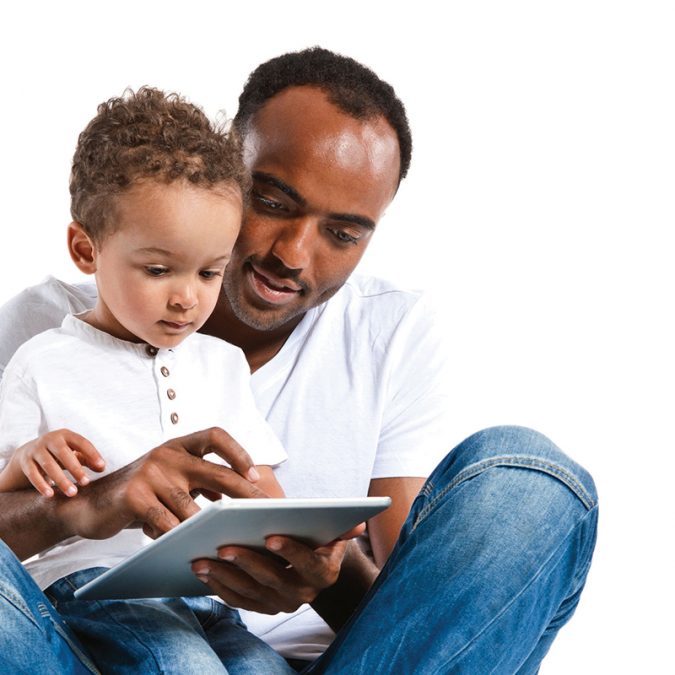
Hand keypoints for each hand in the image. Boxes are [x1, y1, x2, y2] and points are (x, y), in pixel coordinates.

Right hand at [10, 429, 104, 496]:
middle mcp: (49, 439)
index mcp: (65, 435)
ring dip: (61, 479)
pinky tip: (50, 495)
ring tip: (72, 492)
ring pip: (48, 465)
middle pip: (63, 453)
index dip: (92, 453)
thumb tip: (102, 468)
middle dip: (75, 468)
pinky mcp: (26, 462)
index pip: (81, 442)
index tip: (101, 466)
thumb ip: (87, 458)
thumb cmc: (58, 453)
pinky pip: (33, 474)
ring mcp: (36, 450)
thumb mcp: (72, 452)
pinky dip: (41, 485)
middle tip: (86, 483)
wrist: (28, 452)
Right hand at [64, 427, 267, 541]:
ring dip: (208, 526)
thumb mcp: (173, 481)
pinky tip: (186, 546)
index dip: (238, 451)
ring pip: (191, 505)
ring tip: (226, 539)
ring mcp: (150, 473)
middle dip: (242, 492)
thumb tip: (244, 496)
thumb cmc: (143, 495)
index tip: (254, 474)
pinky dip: (178, 536)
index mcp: (178, 446)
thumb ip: (202, 483)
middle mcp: (166, 454)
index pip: (214, 435)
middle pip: (213, 471)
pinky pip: (166, 521)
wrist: (90, 505)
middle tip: (262, 510)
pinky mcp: (134, 496)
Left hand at [191, 524, 365, 613]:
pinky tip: (202, 571)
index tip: (271, 536)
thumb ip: (342, 526)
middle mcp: (303, 595)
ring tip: (202, 559)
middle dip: (247, 562)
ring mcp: (280, 604)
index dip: (290, 551)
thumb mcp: (333, 530)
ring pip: (250, 593)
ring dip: (225, 576)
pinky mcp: (260, 608)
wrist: (314, 563)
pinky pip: (237, 600)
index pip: (307, 563)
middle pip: (273, 580)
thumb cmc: (319, 537)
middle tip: (224, 546)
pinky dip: (218, 587)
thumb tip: (359, 522)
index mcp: (323, 573)